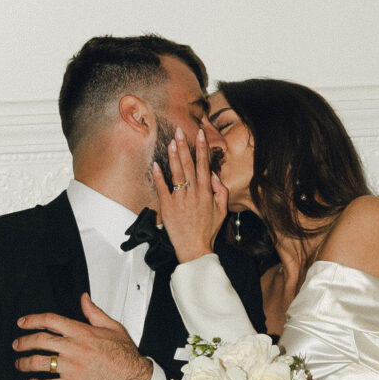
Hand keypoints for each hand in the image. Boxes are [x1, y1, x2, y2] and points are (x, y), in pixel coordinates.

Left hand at [14, 296, 153, 379]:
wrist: (133, 378)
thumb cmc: (124, 355)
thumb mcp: (112, 327)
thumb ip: (94, 312)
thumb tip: (84, 299)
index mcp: (81, 332)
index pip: (50, 321)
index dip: (32, 320)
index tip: (23, 323)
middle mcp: (73, 348)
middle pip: (40, 341)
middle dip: (23, 341)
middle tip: (17, 344)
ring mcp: (71, 367)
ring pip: (39, 363)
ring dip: (25, 363)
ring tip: (20, 364)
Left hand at [152, 124, 227, 263]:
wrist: (195, 248)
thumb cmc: (208, 230)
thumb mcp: (222, 210)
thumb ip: (221, 191)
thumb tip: (215, 175)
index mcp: (207, 192)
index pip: (204, 165)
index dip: (202, 148)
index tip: (200, 133)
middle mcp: (194, 192)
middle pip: (188, 164)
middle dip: (184, 146)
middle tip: (179, 131)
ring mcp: (180, 199)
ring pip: (176, 173)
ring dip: (173, 156)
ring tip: (170, 142)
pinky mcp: (168, 207)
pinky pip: (162, 188)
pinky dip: (159, 176)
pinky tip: (155, 164)